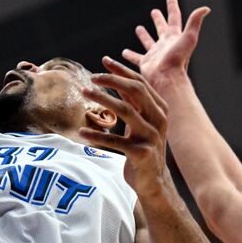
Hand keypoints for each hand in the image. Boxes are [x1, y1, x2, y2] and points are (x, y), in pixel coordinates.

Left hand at [78, 57, 170, 193]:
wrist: (154, 181)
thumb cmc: (143, 148)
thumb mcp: (140, 122)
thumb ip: (133, 102)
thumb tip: (117, 78)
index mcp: (159, 108)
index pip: (140, 82)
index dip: (122, 71)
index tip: (104, 61)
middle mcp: (158, 119)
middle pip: (136, 90)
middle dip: (112, 80)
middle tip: (91, 77)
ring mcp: (151, 136)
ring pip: (126, 110)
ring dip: (103, 99)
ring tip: (84, 93)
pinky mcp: (142, 153)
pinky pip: (116, 141)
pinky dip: (97, 136)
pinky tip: (82, 132)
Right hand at [122, 0, 209, 86]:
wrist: (167, 79)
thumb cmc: (178, 59)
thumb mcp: (188, 38)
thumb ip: (194, 22)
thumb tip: (206, 8)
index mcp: (174, 37)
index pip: (174, 18)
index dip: (172, 6)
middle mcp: (165, 45)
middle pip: (161, 28)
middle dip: (158, 19)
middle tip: (154, 11)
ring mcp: (155, 54)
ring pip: (148, 42)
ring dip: (144, 35)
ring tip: (138, 28)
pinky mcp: (146, 63)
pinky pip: (136, 57)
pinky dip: (130, 55)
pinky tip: (124, 52)